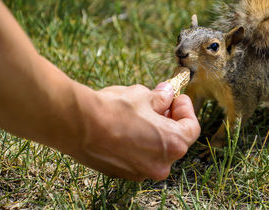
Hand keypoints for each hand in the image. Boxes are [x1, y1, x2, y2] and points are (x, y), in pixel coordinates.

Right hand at [71, 82, 199, 180]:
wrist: (76, 124)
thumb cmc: (113, 109)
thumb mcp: (142, 96)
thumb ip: (160, 98)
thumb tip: (166, 95)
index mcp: (172, 144)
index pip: (191, 128)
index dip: (186, 109)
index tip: (177, 98)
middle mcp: (160, 164)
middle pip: (174, 141)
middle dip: (169, 120)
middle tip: (160, 102)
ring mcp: (140, 172)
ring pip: (156, 150)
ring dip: (154, 132)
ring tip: (141, 112)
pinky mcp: (122, 173)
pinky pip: (139, 157)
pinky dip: (139, 143)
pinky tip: (126, 126)